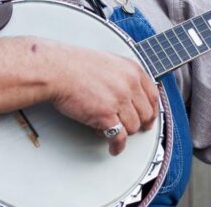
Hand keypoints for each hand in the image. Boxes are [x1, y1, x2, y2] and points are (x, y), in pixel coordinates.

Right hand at [41, 41, 159, 155]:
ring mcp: (119, 101)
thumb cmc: (75, 65)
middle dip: (140, 124)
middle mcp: (129, 85)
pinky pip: (119, 137)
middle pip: (145, 113)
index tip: (150, 117)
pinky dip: (117, 146)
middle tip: (134, 129)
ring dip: (124, 133)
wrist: (58, 70)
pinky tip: (114, 148)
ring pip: (133, 127)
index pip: (153, 95)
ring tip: (112, 132)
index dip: (152, 110)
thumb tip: (130, 92)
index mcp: (132, 70)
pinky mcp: (106, 116)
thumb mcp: (109, 62)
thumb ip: (123, 76)